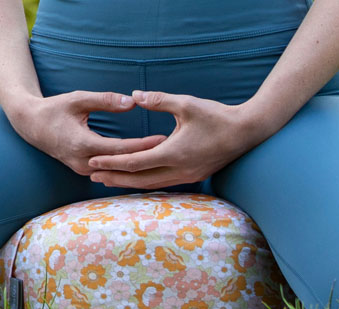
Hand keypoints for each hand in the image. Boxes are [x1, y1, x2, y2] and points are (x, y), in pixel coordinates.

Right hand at [5, 91, 167, 175]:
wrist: (31, 125)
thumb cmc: (55, 109)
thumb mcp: (79, 99)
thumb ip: (106, 100)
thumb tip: (132, 102)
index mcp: (83, 144)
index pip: (120, 148)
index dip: (143, 145)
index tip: (163, 139)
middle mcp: (83, 162)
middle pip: (121, 165)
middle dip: (146, 159)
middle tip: (171, 152)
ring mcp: (82, 169)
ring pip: (115, 172)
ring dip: (137, 168)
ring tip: (162, 161)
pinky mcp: (83, 170)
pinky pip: (108, 172)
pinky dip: (125, 169)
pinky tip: (143, 166)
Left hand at [87, 90, 270, 188]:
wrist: (247, 132)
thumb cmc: (217, 115)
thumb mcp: (187, 104)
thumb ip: (160, 100)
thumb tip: (134, 94)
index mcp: (173, 153)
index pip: (134, 163)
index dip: (111, 162)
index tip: (92, 160)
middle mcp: (178, 170)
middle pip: (138, 179)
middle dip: (113, 177)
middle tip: (91, 175)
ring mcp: (186, 177)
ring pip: (150, 184)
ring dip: (127, 182)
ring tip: (107, 179)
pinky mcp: (192, 177)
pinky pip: (162, 183)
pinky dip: (144, 181)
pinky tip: (134, 179)